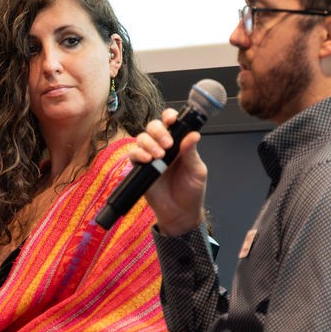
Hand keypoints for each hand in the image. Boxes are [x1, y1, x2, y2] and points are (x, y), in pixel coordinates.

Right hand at [129, 108, 207, 235]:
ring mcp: (150, 157)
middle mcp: (163, 147)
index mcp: (179, 144)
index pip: (171, 124)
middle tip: (167, 144)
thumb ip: (191, 153)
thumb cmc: (191, 192)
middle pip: (153, 127)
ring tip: (159, 155)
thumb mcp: (196, 171)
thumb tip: (193, 135)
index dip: (169, 117)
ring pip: (142, 138)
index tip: (172, 120)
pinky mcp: (140, 169)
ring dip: (149, 143)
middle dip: (158, 131)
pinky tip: (148, 160)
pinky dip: (139, 154)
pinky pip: (134, 155)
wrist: (180, 214)